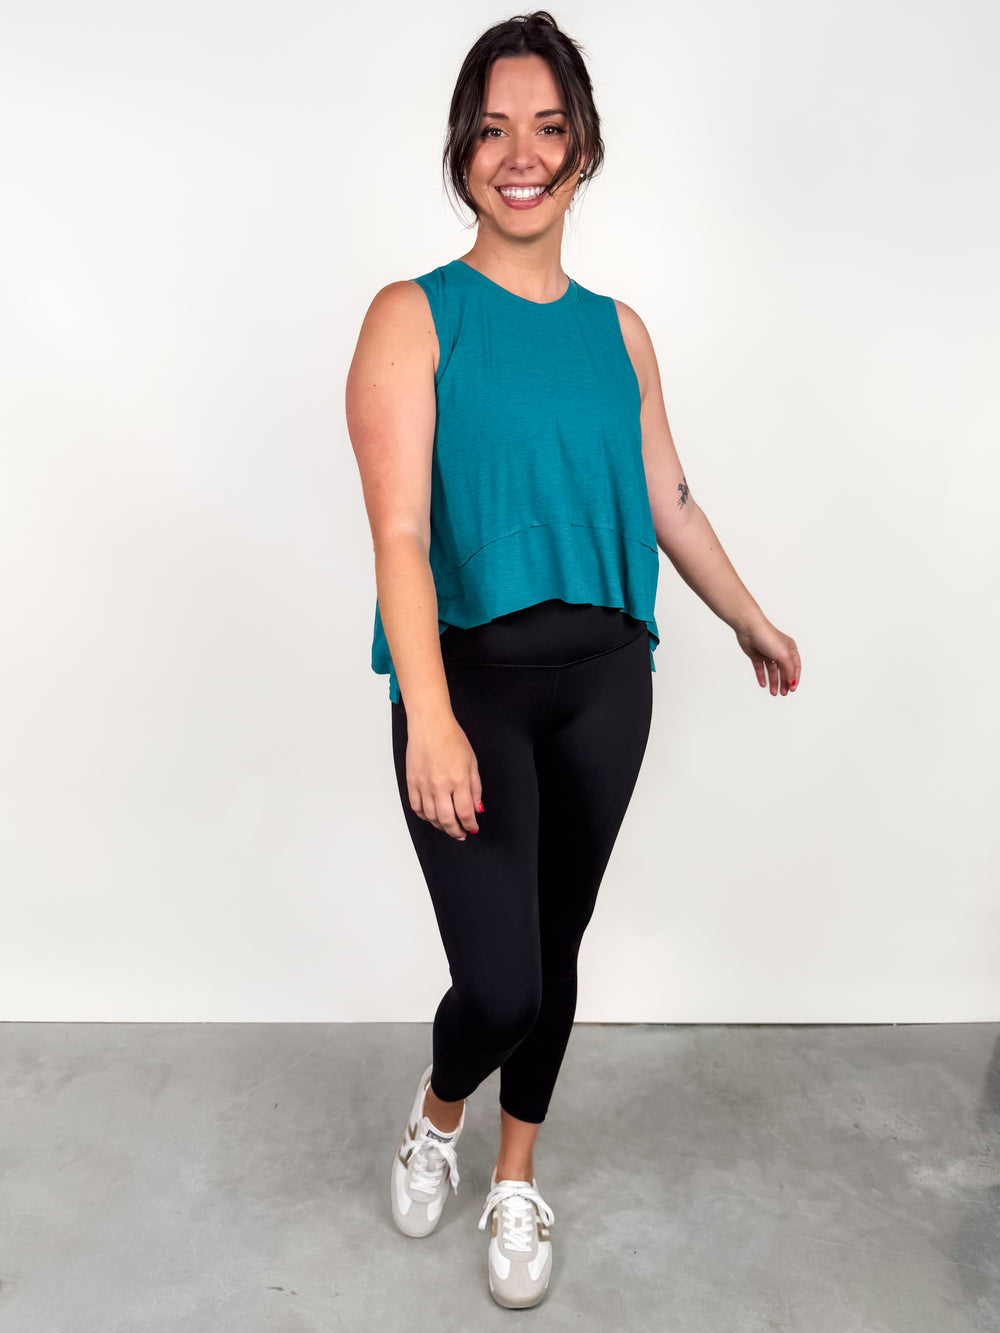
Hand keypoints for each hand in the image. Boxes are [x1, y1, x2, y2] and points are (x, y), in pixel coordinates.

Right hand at [405, 715, 482, 840]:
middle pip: (447, 820)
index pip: (465, 813)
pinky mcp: (411, 782)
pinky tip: (431, 816)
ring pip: (431, 817)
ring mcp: (423, 785)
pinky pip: (416, 807)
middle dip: (455, 831)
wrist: (430, 725)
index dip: (470, 825)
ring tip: (447, 827)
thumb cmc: (451, 738)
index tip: (472, 827)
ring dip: (440, 826)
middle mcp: (440, 785)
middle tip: (460, 834)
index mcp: (458, 780)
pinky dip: (424, 816)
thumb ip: (475, 788)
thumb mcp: (472, 762)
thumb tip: (476, 808)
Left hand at [735, 619, 800, 695]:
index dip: (794, 678)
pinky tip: (763, 684)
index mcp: (790, 649)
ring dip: (773, 682)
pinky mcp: (756, 655)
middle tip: (783, 693)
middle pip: (784, 670)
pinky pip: (760, 668)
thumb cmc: (768, 637)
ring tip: (774, 692)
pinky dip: (762, 676)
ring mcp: (767, 653)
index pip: (795, 667)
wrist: (749, 629)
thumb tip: (792, 681)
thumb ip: (789, 670)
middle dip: (784, 682)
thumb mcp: (784, 655)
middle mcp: (779, 651)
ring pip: (772, 671)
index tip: (792, 689)